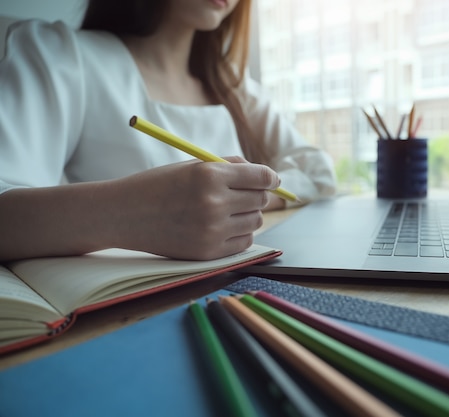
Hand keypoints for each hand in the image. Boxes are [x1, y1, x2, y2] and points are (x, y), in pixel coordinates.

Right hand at [0, 159, 280, 261]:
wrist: (123, 214)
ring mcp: (212, 230)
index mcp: (210, 176)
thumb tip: (267, 175)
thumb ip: (229, 166)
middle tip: (243, 195)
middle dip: (257, 195)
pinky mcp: (207, 252)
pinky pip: (244, 243)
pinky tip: (223, 227)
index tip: (271, 180)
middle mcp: (214, 203)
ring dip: (248, 215)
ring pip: (255, 222)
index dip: (270, 178)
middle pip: (260, 200)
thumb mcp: (192, 165)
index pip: (260, 177)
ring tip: (227, 211)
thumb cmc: (158, 185)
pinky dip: (240, 235)